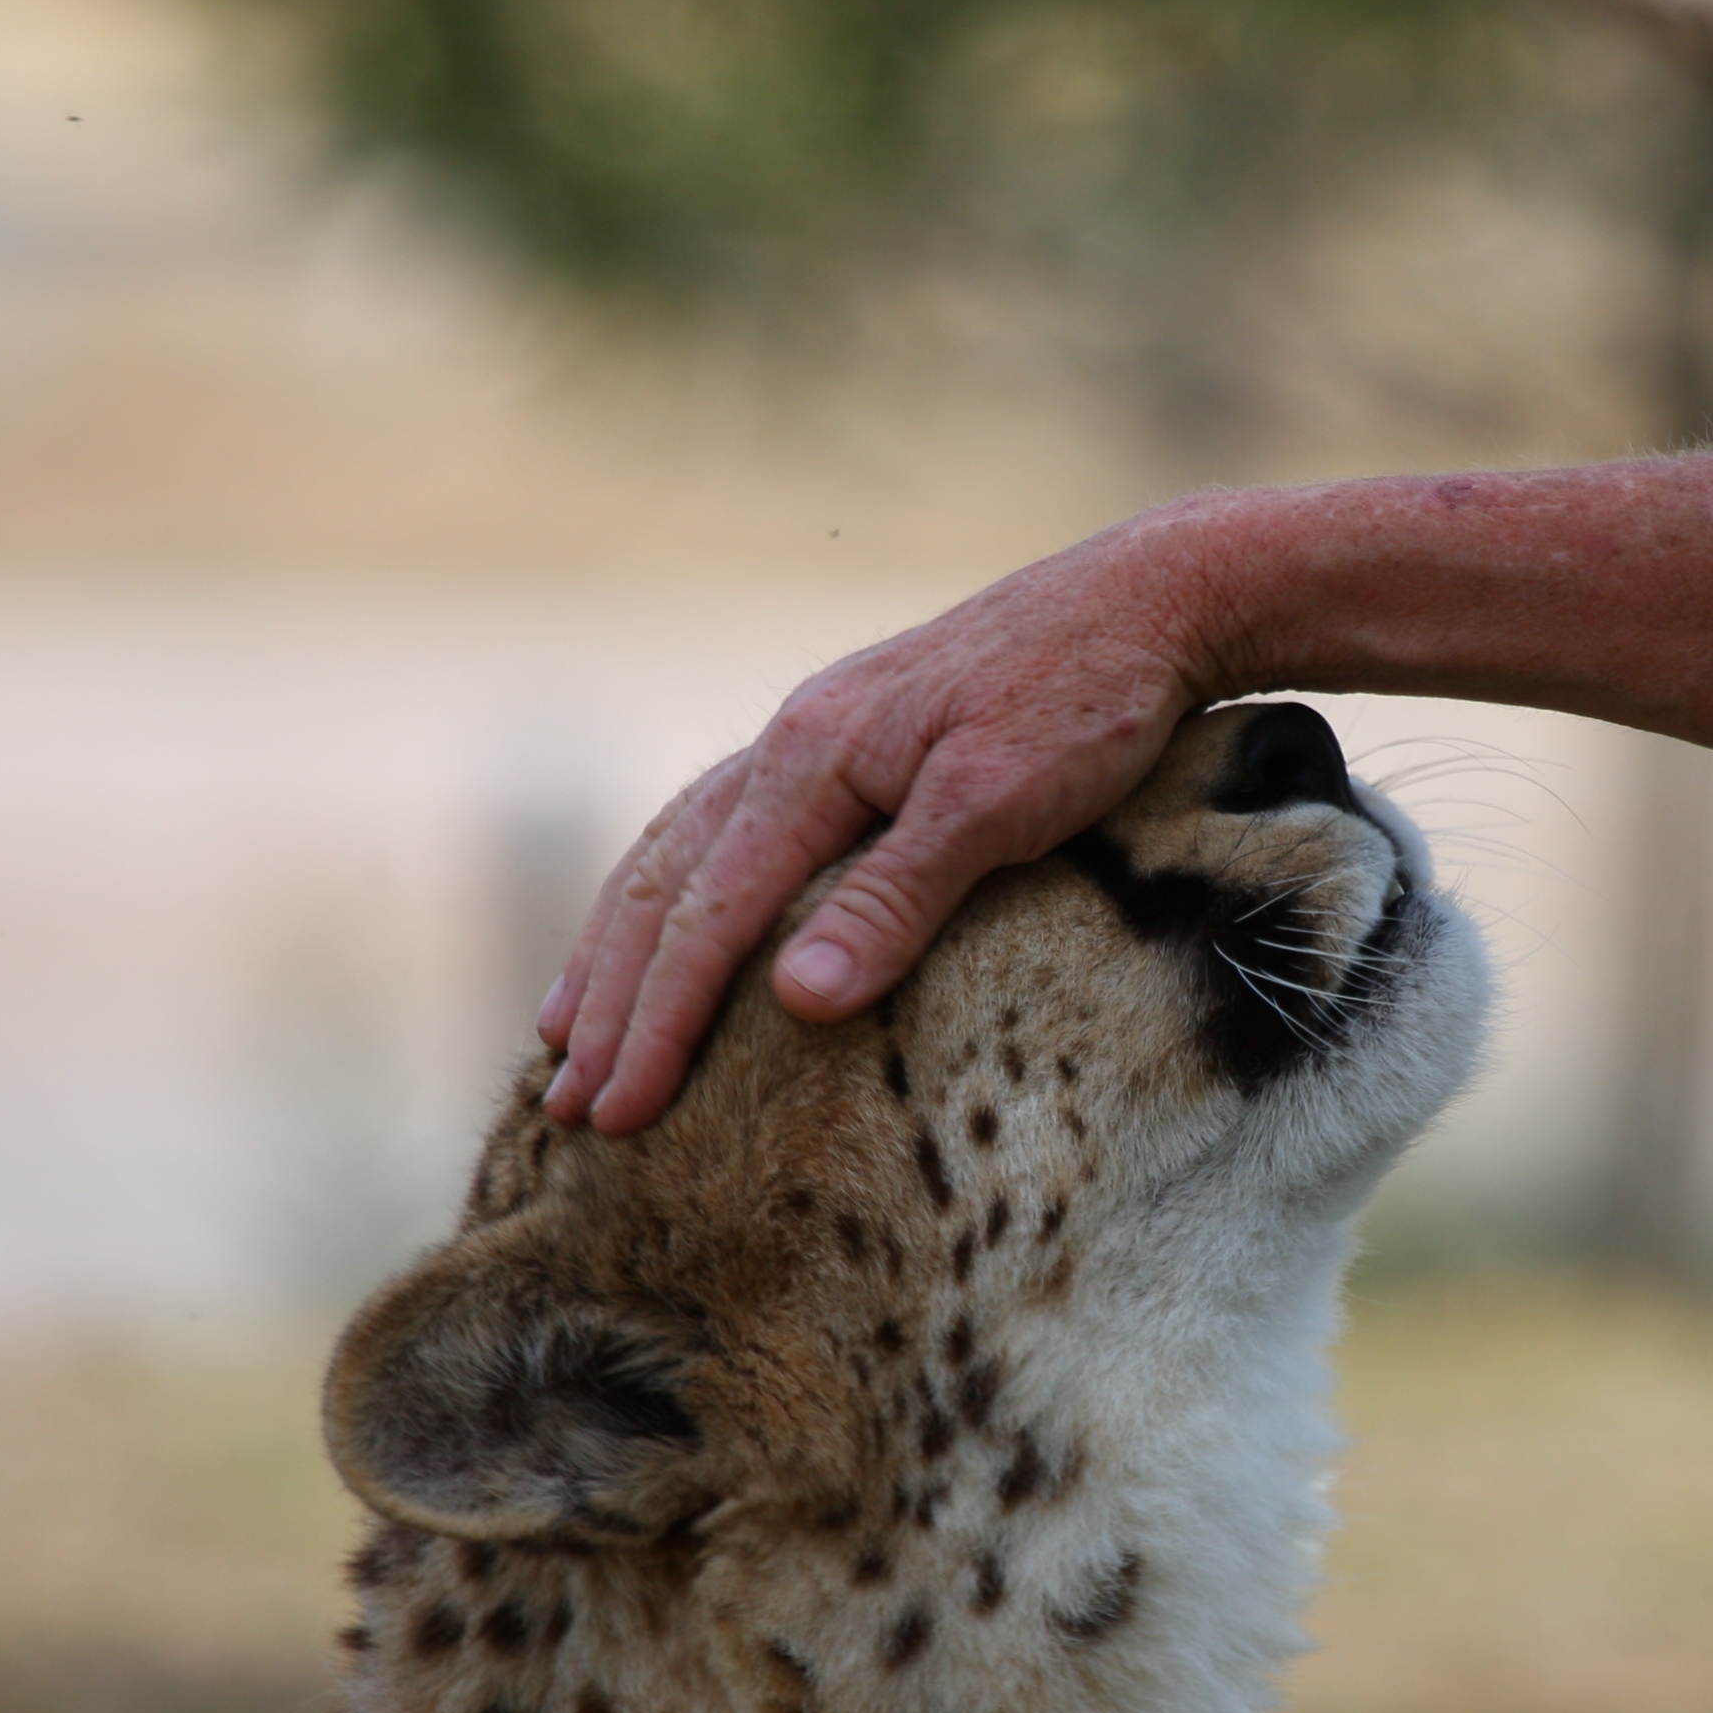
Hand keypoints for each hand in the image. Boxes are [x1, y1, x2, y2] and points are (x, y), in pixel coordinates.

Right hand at [538, 506, 1231, 1132]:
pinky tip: (667, 923)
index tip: (620, 1112)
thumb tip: (795, 999)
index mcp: (815, 759)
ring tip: (565, 1028)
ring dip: (618, 947)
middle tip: (565, 1108)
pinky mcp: (852, 740)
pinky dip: (674, 890)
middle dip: (613, 1003)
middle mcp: (792, 742)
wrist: (1146, 599)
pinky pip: (723, 826)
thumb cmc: (1088, 702)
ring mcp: (817, 736)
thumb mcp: (1000, 805)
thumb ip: (897, 899)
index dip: (661, 1022)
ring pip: (678, 851)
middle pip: (669, 888)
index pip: (711, 916)